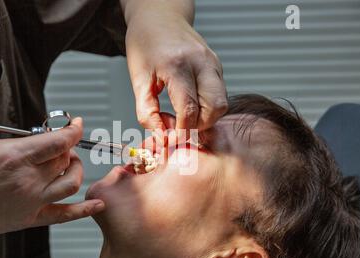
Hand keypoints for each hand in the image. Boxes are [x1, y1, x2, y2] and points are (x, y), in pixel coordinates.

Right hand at [0, 66, 104, 257]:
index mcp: (12, 156)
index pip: (59, 140)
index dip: (73, 129)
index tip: (76, 123)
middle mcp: (27, 180)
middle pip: (66, 159)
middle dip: (69, 147)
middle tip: (60, 142)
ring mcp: (29, 202)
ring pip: (71, 184)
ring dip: (76, 170)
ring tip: (68, 162)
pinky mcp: (27, 221)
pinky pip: (64, 216)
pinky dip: (84, 210)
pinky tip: (96, 203)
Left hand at [124, 1, 227, 136]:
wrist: (159, 17)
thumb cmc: (145, 44)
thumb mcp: (138, 78)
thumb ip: (146, 111)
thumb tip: (160, 136)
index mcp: (177, 65)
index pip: (189, 109)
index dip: (181, 131)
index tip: (169, 138)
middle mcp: (202, 63)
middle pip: (215, 109)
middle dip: (199, 126)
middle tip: (179, 126)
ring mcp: (213, 63)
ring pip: (221, 104)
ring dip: (205, 117)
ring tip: (183, 115)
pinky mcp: (217, 65)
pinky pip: (219, 94)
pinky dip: (206, 106)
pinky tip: (189, 103)